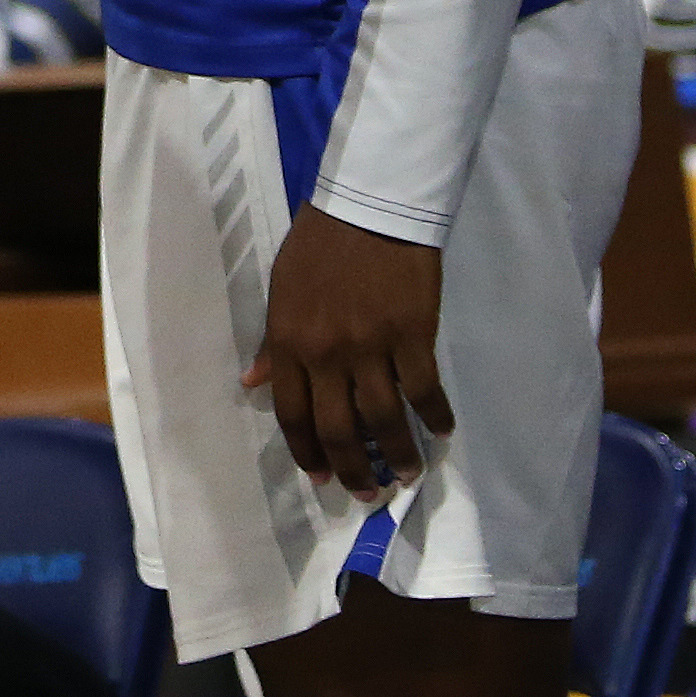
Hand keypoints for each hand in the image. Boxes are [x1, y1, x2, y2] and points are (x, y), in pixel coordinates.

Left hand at [253, 203, 450, 502]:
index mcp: (289, 341)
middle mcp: (326, 352)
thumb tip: (253, 385)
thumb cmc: (320, 244)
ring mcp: (371, 345)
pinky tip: (442, 430)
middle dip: (354, 471)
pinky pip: (425, 390)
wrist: (369, 202)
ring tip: (408, 474)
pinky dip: (435, 416)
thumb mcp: (282, 289)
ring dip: (398, 456)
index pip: (293, 414)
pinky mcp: (413, 334)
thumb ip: (271, 342)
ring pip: (384, 421)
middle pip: (338, 430)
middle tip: (369, 494)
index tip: (323, 477)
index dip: (308, 453)